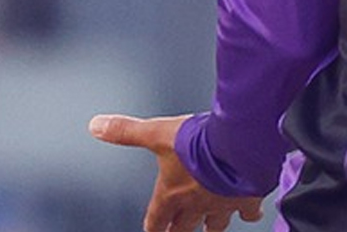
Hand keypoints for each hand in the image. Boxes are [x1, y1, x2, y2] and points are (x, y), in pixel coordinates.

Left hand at [90, 113, 265, 231]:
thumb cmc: (197, 141)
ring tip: (210, 230)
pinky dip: (248, 214)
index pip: (156, 219)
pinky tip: (249, 213)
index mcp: (172, 193)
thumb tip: (96, 126)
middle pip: (184, 228)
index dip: (153, 227)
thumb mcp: (156, 132)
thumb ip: (127, 131)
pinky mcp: (246, 199)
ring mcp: (222, 204)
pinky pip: (248, 213)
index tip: (153, 231)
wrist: (236, 144)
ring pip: (215, 225)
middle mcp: (196, 204)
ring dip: (211, 227)